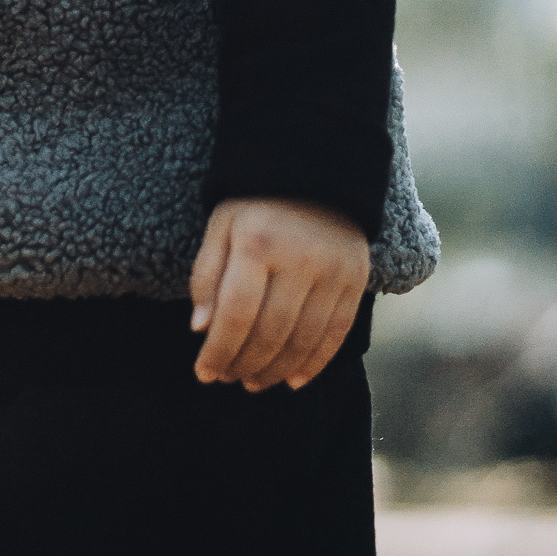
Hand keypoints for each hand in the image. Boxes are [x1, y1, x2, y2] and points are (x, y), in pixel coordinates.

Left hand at [189, 197, 369, 389]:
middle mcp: (299, 260)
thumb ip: (207, 275)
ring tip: (254, 382)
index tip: (203, 372)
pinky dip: (316, 362)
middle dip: (245, 364)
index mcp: (257, 243)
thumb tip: (200, 328)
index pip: (236, 313)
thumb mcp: (220, 227)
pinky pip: (337, 332)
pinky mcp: (356, 280)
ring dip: (276, 370)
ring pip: (304, 339)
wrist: (314, 173)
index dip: (219, 350)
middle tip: (228, 379)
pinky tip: (294, 380)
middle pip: (271, 332)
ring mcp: (333, 272)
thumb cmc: (255, 204)